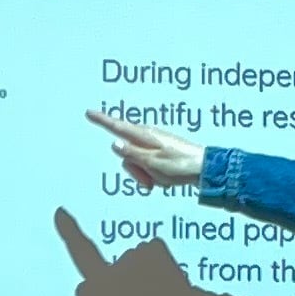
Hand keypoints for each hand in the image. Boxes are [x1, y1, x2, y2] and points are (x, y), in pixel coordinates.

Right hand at [88, 109, 204, 189]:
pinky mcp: (163, 152)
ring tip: (161, 180)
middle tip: (147, 182)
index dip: (102, 120)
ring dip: (145, 174)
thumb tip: (114, 144)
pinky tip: (167, 178)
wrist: (205, 168)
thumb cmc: (180, 166)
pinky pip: (149, 165)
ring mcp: (156, 144)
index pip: (117, 126)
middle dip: (133, 169)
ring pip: (137, 161)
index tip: (89, 113)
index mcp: (144, 136)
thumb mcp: (152, 163)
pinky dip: (154, 174)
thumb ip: (131, 155)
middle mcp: (149, 137)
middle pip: (126, 152)